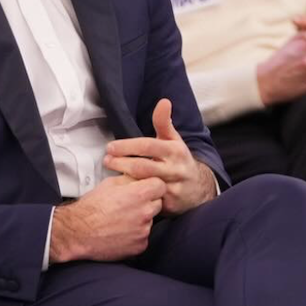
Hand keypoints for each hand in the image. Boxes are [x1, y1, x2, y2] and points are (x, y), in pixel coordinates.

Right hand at [49, 174, 164, 262]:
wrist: (78, 232)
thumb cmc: (90, 208)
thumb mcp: (109, 184)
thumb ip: (130, 179)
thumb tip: (139, 175)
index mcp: (139, 194)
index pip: (160, 186)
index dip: (152, 186)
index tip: (147, 189)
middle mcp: (145, 212)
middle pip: (158, 203)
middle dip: (147, 202)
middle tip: (130, 205)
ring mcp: (144, 231)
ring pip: (150, 221)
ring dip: (141, 220)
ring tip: (122, 220)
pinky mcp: (140, 246)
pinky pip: (144, 237)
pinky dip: (135, 236)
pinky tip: (121, 232)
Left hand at [103, 99, 214, 215]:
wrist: (198, 188)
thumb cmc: (179, 160)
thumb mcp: (174, 140)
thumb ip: (164, 122)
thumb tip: (164, 101)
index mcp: (175, 150)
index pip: (148, 146)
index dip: (127, 147)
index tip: (110, 147)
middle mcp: (175, 169)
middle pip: (143, 167)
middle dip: (121, 163)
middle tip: (106, 160)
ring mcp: (173, 187)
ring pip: (144, 184)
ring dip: (125, 179)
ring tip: (110, 174)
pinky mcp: (170, 204)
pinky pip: (149, 200)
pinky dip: (134, 196)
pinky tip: (121, 192)